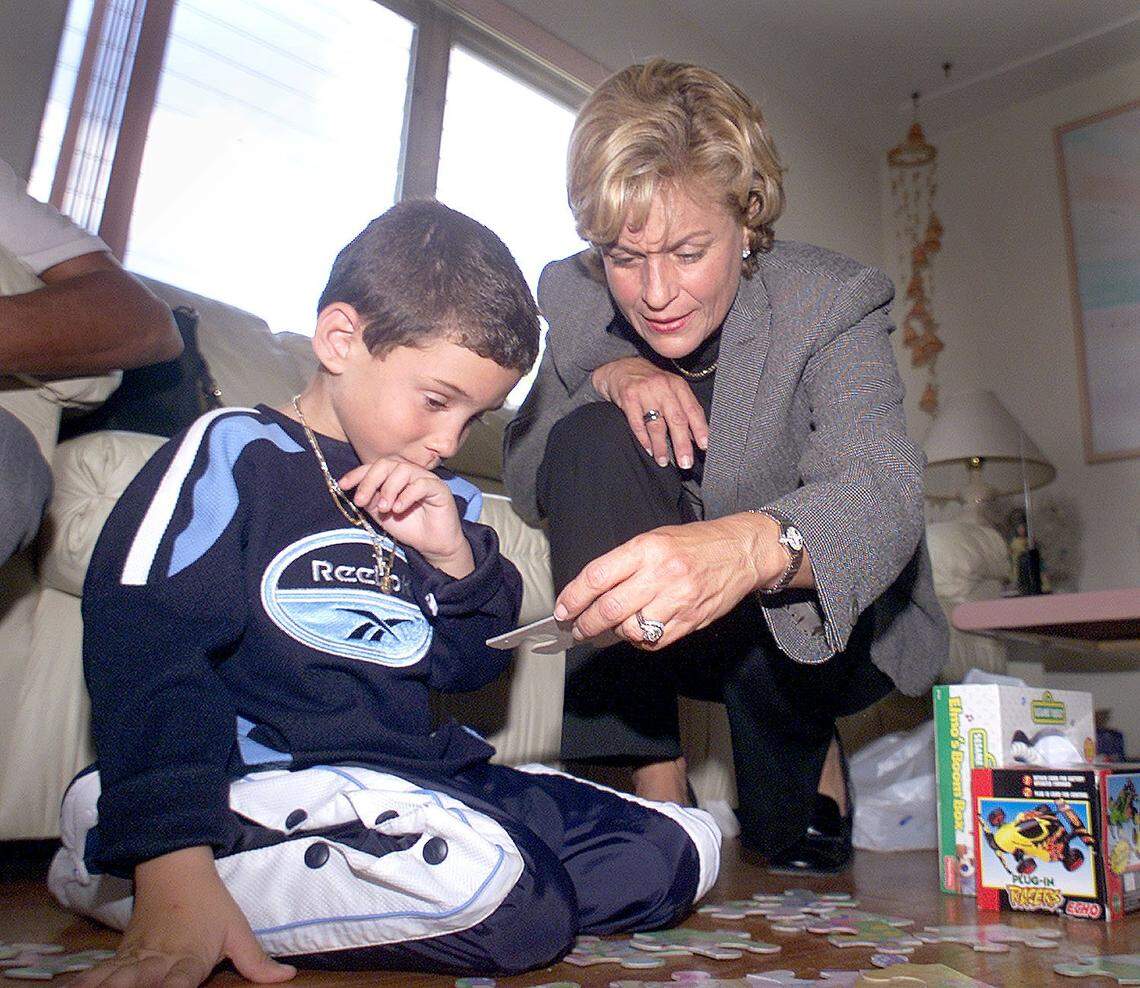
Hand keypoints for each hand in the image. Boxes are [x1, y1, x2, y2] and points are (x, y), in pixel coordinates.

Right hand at [72, 846, 294, 987]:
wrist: (175, 868)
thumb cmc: (210, 903)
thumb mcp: (237, 929)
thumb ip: (256, 961)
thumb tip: (287, 977)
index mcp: (189, 957)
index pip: (179, 983)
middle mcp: (157, 960)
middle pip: (136, 984)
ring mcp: (135, 957)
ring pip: (111, 979)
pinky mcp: (120, 954)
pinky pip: (98, 972)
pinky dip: (86, 981)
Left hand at [340, 457, 473, 577]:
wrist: (432, 546)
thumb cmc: (409, 528)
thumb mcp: (381, 514)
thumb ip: (370, 500)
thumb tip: (356, 491)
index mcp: (395, 476)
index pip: (375, 466)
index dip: (358, 474)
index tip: (343, 486)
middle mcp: (410, 473)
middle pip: (387, 463)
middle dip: (370, 481)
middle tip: (361, 501)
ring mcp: (426, 479)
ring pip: (403, 470)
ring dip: (388, 489)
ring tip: (384, 509)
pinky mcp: (440, 489)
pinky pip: (422, 484)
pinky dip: (406, 495)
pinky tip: (398, 509)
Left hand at [553, 513, 782, 647]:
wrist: (743, 551)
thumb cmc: (696, 543)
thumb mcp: (656, 538)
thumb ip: (625, 564)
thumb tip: (592, 592)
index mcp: (646, 549)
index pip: (597, 577)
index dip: (573, 597)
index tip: (563, 610)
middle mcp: (660, 574)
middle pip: (609, 609)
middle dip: (586, 624)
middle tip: (577, 629)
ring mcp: (677, 600)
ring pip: (630, 629)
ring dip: (613, 634)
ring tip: (610, 629)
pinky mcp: (691, 621)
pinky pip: (654, 641)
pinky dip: (640, 641)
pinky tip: (637, 632)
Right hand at [591, 357, 707, 468]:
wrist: (620, 368)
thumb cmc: (649, 383)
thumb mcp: (669, 390)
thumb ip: (683, 410)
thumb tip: (696, 437)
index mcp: (678, 385)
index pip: (693, 410)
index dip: (700, 429)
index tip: (704, 446)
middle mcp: (663, 386)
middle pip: (676, 419)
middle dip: (682, 444)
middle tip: (686, 462)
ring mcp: (645, 391)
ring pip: (657, 424)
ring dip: (661, 446)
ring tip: (664, 461)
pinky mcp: (628, 397)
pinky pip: (637, 423)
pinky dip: (643, 439)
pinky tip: (648, 450)